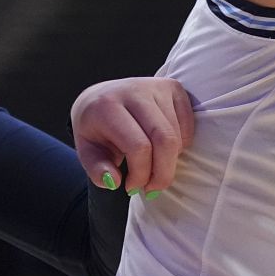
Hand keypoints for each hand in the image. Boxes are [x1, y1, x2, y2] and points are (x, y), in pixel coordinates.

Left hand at [71, 76, 194, 194]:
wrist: (99, 97)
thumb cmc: (95, 129)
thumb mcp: (86, 151)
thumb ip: (97, 169)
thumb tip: (114, 182)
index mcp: (108, 106)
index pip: (138, 146)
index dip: (141, 174)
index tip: (132, 187)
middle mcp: (135, 90)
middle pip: (165, 139)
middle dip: (163, 172)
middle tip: (153, 189)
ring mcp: (157, 86)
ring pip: (177, 135)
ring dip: (170, 161)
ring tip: (154, 168)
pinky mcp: (173, 87)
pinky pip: (188, 125)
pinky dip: (180, 145)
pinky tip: (162, 149)